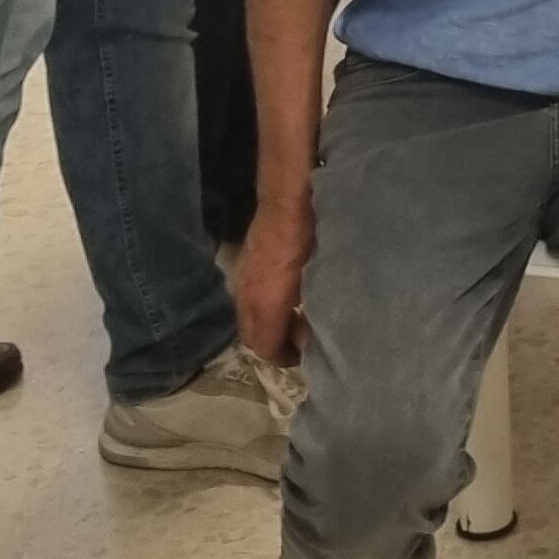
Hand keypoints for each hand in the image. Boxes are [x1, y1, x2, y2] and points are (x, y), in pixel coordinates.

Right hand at [232, 195, 312, 365]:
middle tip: (296, 345)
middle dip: (271, 346)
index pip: (265, 346)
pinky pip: (245, 301)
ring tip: (291, 323)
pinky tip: (281, 300)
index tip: (302, 357)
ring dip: (265, 327)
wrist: (285, 201)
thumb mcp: (317, 279)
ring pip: (246, 319)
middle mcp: (246, 298)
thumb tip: (310, 337)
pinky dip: (260, 310)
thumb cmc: (309, 240)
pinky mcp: (242, 267)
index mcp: (266, 305)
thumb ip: (311, 312)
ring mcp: (241, 281)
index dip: (283, 357)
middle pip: (252, 337)